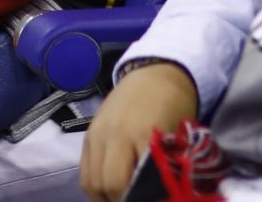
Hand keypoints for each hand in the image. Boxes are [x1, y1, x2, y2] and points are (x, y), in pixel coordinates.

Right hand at [79, 61, 197, 201]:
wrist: (155, 72)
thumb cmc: (174, 106)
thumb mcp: (177, 138)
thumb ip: (163, 168)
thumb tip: (157, 195)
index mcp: (140, 134)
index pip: (125, 184)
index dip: (135, 199)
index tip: (147, 200)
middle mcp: (112, 134)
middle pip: (105, 185)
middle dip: (120, 200)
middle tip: (136, 200)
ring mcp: (97, 134)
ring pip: (90, 182)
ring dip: (104, 196)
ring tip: (122, 197)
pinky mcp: (89, 134)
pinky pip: (85, 171)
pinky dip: (95, 185)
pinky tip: (110, 189)